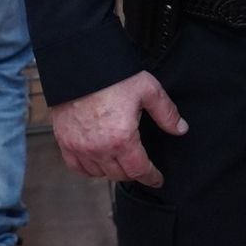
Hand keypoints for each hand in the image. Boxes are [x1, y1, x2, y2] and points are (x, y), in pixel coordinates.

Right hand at [48, 70, 186, 187]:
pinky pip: (77, 167)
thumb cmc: (114, 76)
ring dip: (112, 171)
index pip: (139, 170)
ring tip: (121, 162)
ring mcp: (79, 147)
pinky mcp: (64, 141)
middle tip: (141, 167)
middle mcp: (99, 149)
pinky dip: (88, 168)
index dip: (151, 177)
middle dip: (134, 173)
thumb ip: (166, 113)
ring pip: (99, 173)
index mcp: (122, 139)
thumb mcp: (148, 90)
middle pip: (119, 174)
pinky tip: (97, 162)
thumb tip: (181, 129)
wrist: (80, 65)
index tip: (157, 180)